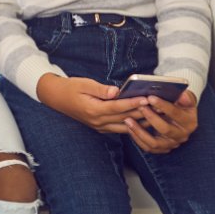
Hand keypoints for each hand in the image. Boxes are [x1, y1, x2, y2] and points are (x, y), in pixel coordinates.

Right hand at [37, 74, 153, 132]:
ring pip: (125, 127)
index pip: (117, 107)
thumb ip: (101, 89)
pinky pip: (120, 129)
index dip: (132, 103)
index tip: (146, 98)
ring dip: (141, 122)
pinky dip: (133, 125)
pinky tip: (145, 121)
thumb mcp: (83, 84)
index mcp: (93, 110)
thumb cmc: (70, 88)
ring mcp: (99, 126)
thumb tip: (116, 91)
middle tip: (158, 106)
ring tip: (157, 115)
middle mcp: (98, 121)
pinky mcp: (101, 127)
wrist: (56, 98)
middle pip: (124, 118)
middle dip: (142, 112)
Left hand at [124, 90, 198, 153]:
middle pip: (165, 129)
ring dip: (139, 131)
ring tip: (128, 120)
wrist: (179, 117)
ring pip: (154, 142)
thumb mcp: (186, 98)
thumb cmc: (181, 105)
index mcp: (190, 122)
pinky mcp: (162, 149)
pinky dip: (137, 138)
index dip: (163, 106)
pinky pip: (148, 147)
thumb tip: (182, 95)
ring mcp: (172, 144)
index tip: (150, 98)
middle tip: (140, 107)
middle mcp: (182, 135)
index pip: (176, 114)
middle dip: (150, 117)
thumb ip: (185, 97)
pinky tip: (129, 128)